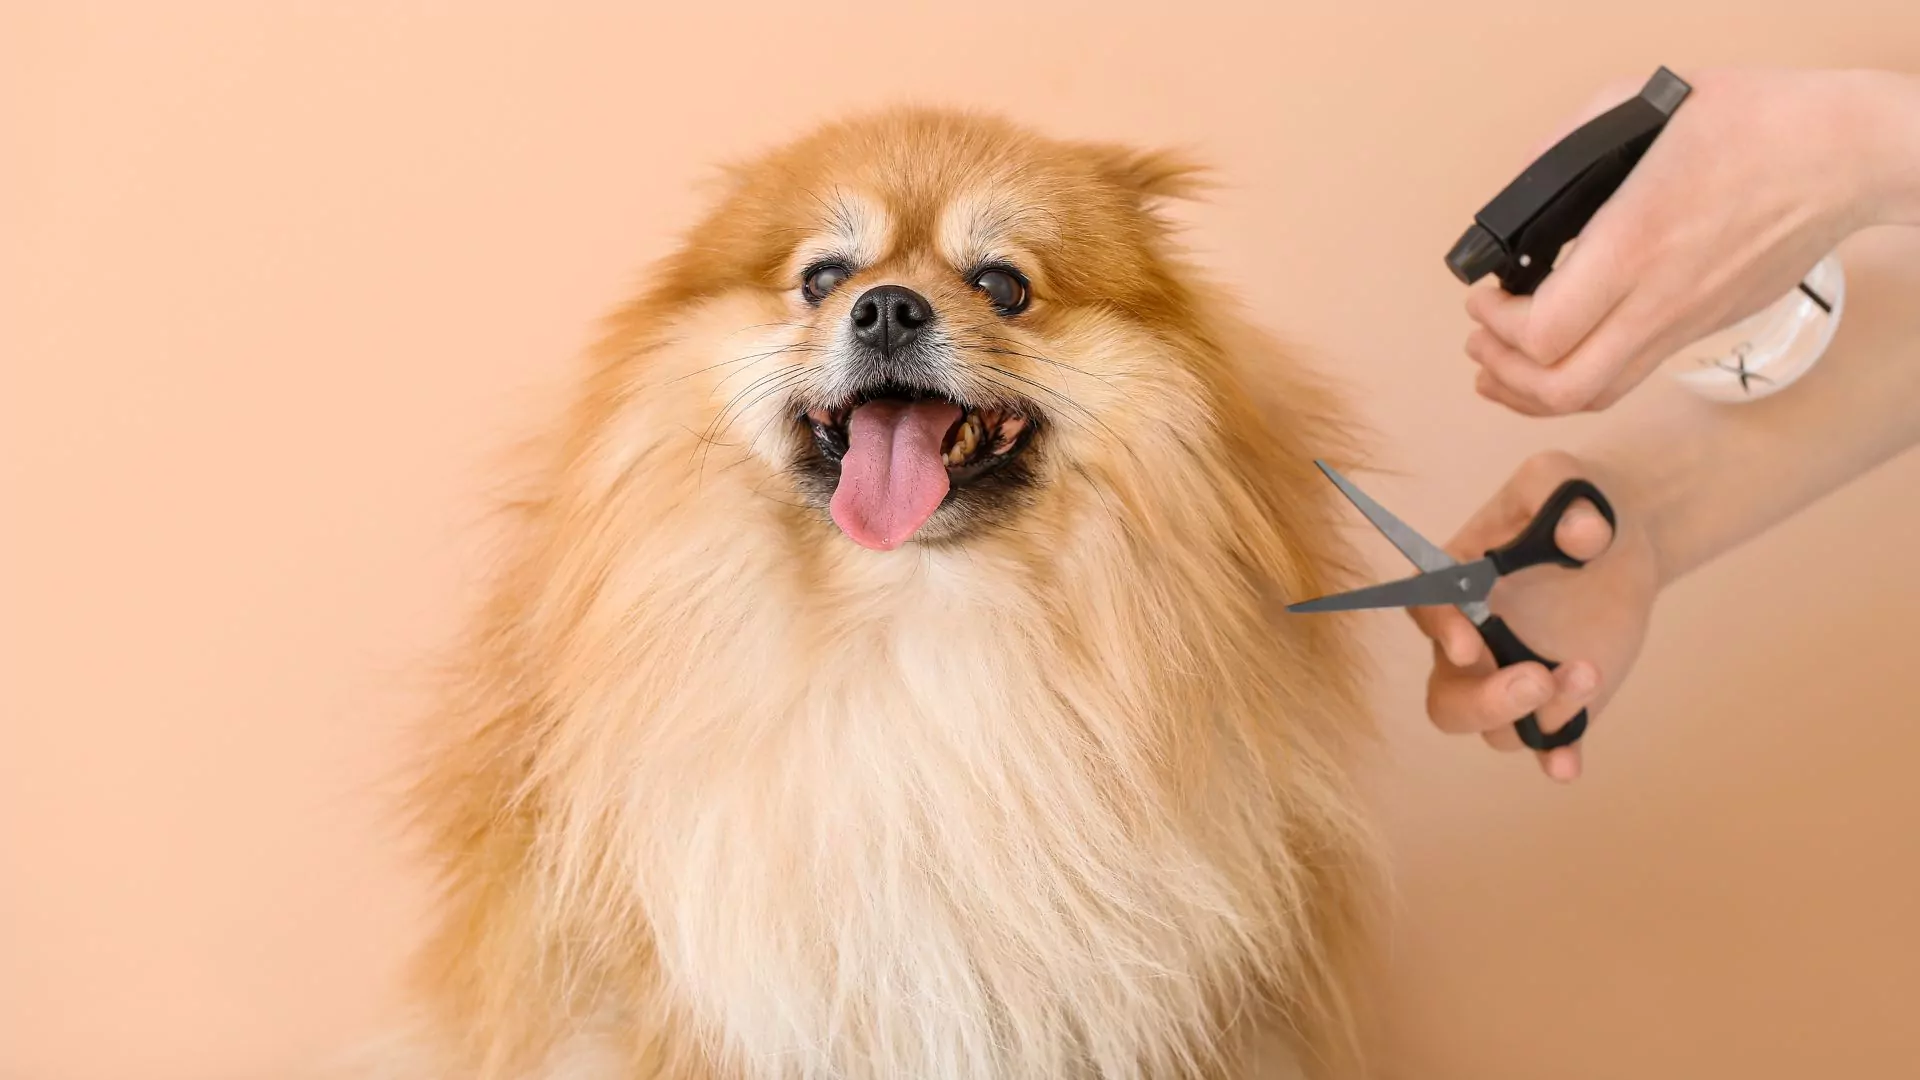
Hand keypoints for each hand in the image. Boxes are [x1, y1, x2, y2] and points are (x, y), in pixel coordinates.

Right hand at [1408, 452, 1662, 781]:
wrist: (1621, 537)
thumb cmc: (1573, 501)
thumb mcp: (1565, 477)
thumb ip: (1563, 493)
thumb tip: (1583, 537)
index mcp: (1456, 582)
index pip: (1427, 611)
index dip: (1441, 631)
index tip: (1471, 643)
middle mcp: (1471, 643)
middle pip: (1447, 699)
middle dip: (1483, 702)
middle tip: (1534, 678)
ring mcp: (1510, 677)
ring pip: (1497, 727)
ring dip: (1538, 714)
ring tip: (1589, 671)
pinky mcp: (1555, 702)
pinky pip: (1545, 743)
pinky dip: (1553, 757)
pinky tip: (1568, 765)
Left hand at [1465, 67, 1916, 415]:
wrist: (1845, 155)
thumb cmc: (1755, 122)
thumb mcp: (1644, 106)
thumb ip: (1566, 148)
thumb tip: (1517, 191)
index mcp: (1636, 244)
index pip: (1545, 331)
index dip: (1497, 325)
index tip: (1482, 294)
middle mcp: (1658, 300)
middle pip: (1563, 387)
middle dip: (1503, 372)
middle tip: (1478, 337)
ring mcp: (1684, 322)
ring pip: (1597, 396)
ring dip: (1533, 393)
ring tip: (1498, 367)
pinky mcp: (1702, 328)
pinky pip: (1628, 377)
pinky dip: (1578, 382)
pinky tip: (1556, 361)